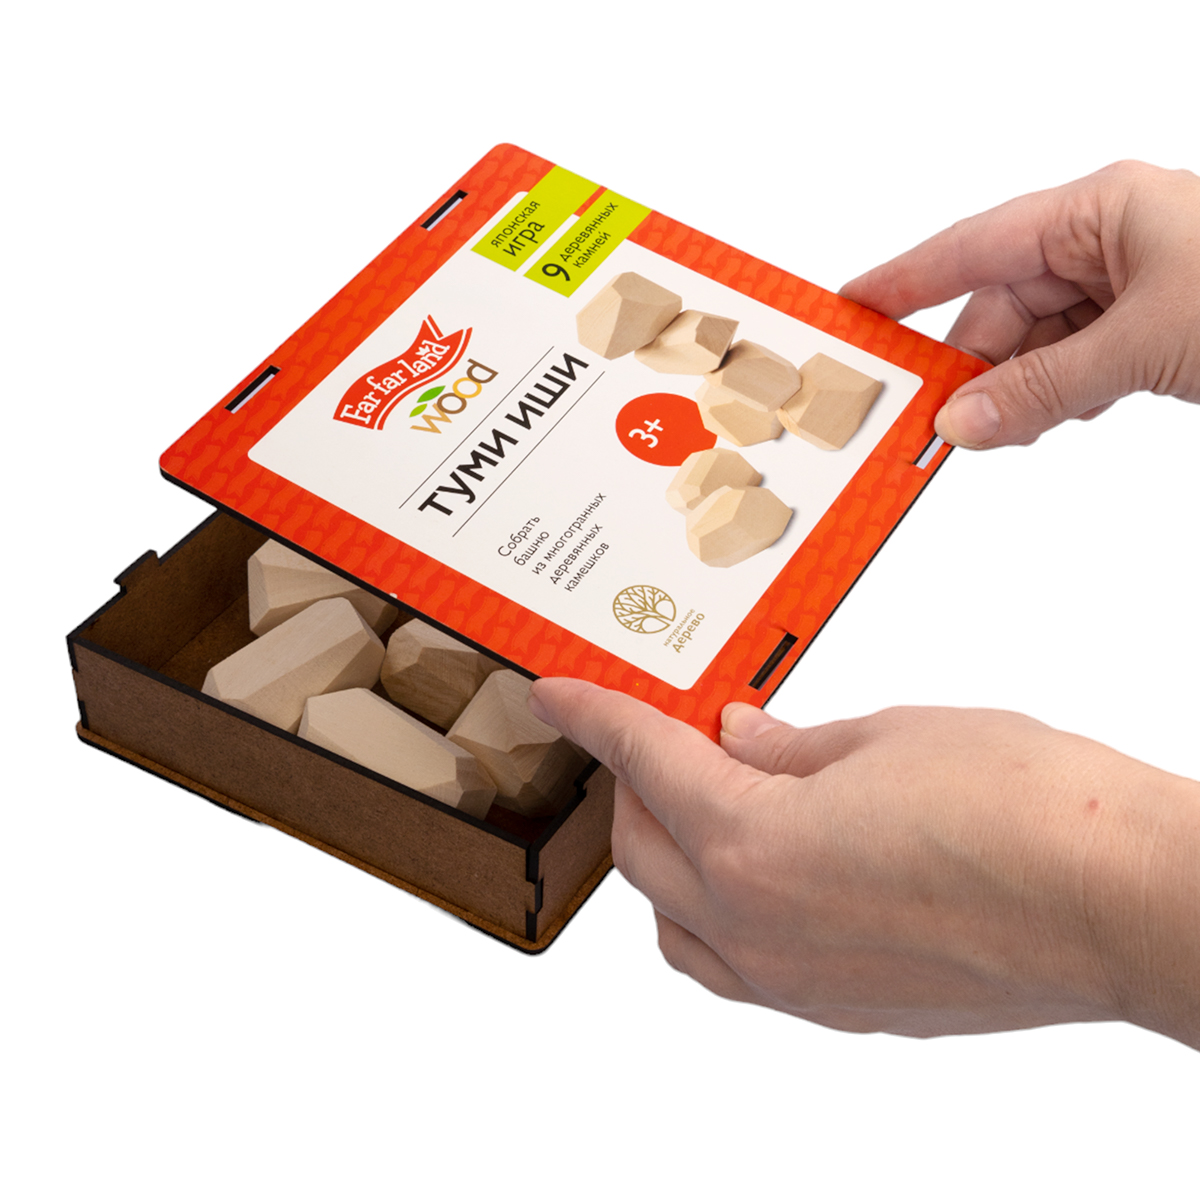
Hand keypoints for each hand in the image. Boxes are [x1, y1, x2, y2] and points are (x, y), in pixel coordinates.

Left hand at [529, 679, 1199, 1045]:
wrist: (1123, 902)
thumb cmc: (1022, 806)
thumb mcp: (886, 738)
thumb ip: (790, 750)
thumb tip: (738, 742)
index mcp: (749, 843)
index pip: (643, 762)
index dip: (594, 715)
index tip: (559, 695)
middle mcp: (755, 926)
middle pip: (644, 852)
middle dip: (632, 786)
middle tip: (652, 740)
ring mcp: (795, 982)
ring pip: (678, 925)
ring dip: (666, 862)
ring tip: (698, 808)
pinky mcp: (843, 1009)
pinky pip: (738, 968)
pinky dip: (720, 914)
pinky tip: (759, 871)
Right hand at [841, 160, 1199, 447]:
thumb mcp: (1145, 341)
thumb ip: (1047, 387)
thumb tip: (963, 422)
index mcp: (1100, 210)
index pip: (975, 245)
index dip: (907, 279)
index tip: (852, 308)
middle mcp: (1108, 241)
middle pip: (1002, 306)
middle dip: (973, 366)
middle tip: (939, 418)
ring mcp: (1132, 285)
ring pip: (1039, 342)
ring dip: (1020, 390)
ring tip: (1011, 430)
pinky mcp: (1152, 327)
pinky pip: (1076, 363)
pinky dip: (1060, 396)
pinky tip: (1065, 415)